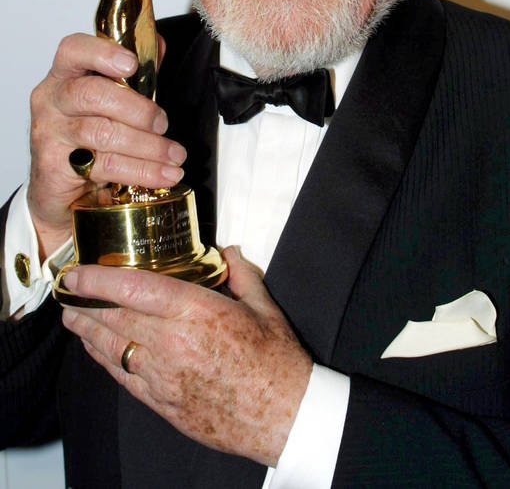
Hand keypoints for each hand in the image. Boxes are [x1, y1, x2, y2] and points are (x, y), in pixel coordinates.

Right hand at [28, 33, 185, 258]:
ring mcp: (49, 134)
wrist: (60, 192)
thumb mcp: (112, 103)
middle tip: (163, 124)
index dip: (103, 53)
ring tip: (174, 155)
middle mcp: (51, 100)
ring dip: (148, 146)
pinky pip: (103, 166)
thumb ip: (135, 75)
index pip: (73, 50)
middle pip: (92, 94)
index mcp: (65, 75)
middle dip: (138, 110)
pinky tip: (163, 174)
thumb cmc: (86, 139)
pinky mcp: (54, 168)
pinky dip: (141, 171)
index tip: (132, 64)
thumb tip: (158, 45)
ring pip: (102, 133)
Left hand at [61, 248, 312, 464]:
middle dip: (84, 302)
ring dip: (86, 330)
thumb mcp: (264, 307)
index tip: (77, 271)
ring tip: (71, 315)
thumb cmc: (276, 361)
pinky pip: (123, 377)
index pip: (134, 289)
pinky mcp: (162, 402)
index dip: (99, 279)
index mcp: (197, 312)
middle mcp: (172, 343)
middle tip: (67, 288)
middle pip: (113, 318)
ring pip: (111, 349)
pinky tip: (96, 348)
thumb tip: (229, 251)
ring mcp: (163, 376)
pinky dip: (104, 359)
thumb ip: (241, 273)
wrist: (283, 417)